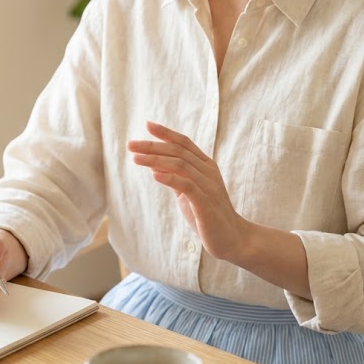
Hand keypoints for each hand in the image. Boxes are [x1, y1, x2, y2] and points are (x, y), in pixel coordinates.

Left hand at [127, 121, 250, 262]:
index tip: (147, 125)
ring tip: (135, 158)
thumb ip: (176, 178)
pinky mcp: (205, 202)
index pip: (184, 143)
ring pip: (180, 165)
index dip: (166, 133)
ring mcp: (208, 186)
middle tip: (131, 144)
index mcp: (206, 166)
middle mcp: (208, 172)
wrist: (232, 238)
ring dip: (155, 160)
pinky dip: (169, 178)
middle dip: (152, 146)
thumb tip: (154, 166)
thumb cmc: (207, 215)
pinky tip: (153, 174)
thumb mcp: (189, 192)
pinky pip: (186, 185)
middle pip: (178, 151)